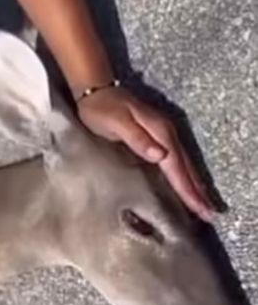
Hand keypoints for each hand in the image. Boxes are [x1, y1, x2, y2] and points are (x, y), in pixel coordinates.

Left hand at [77, 85, 215, 220]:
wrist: (96, 91)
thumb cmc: (101, 109)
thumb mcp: (117, 123)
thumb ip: (137, 139)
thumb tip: (161, 155)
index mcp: (159, 132)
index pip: (176, 165)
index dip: (186, 187)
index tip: (198, 207)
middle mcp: (166, 134)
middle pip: (184, 166)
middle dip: (195, 190)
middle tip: (208, 214)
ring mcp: (162, 135)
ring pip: (182, 164)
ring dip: (192, 184)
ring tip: (201, 205)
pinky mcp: (156, 138)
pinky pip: (174, 161)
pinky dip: (182, 175)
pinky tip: (184, 186)